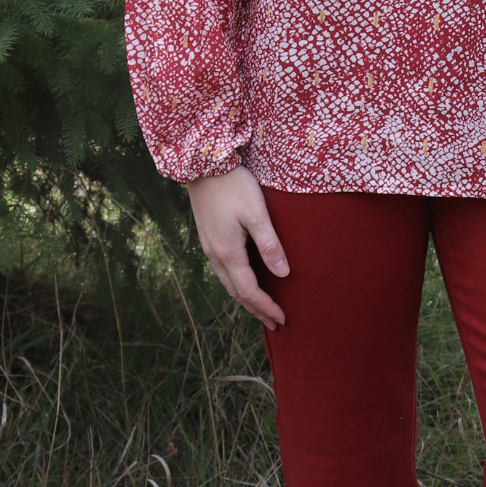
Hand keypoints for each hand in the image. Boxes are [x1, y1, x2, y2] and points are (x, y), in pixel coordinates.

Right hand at [185, 167, 288, 329]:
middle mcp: (215, 255)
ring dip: (245, 298)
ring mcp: (208, 247)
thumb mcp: (257, 213)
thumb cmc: (233, 185)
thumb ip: (270, 245)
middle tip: (275, 323)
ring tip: (261, 308)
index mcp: (228, 253)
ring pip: (228, 283)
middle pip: (236, 293)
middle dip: (256, 309)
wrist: (203, 164)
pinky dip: (236, 284)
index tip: (282, 319)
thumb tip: (282, 275)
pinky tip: (244, 281)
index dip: (266, 307)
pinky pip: (223, 271)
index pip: (249, 291)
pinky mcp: (208, 237)